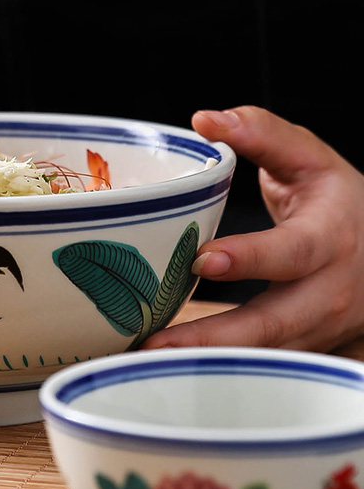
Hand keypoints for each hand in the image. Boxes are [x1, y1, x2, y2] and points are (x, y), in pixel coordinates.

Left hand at [141, 105, 363, 352]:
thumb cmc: (339, 202)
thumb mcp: (311, 158)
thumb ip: (262, 133)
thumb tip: (205, 119)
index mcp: (330, 240)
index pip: (292, 252)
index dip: (251, 257)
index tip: (203, 258)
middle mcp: (327, 293)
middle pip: (274, 324)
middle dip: (215, 336)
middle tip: (156, 339)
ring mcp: (318, 330)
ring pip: (264, 354)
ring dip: (208, 360)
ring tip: (149, 357)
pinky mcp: (303, 349)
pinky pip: (260, 364)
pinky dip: (218, 368)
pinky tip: (171, 366)